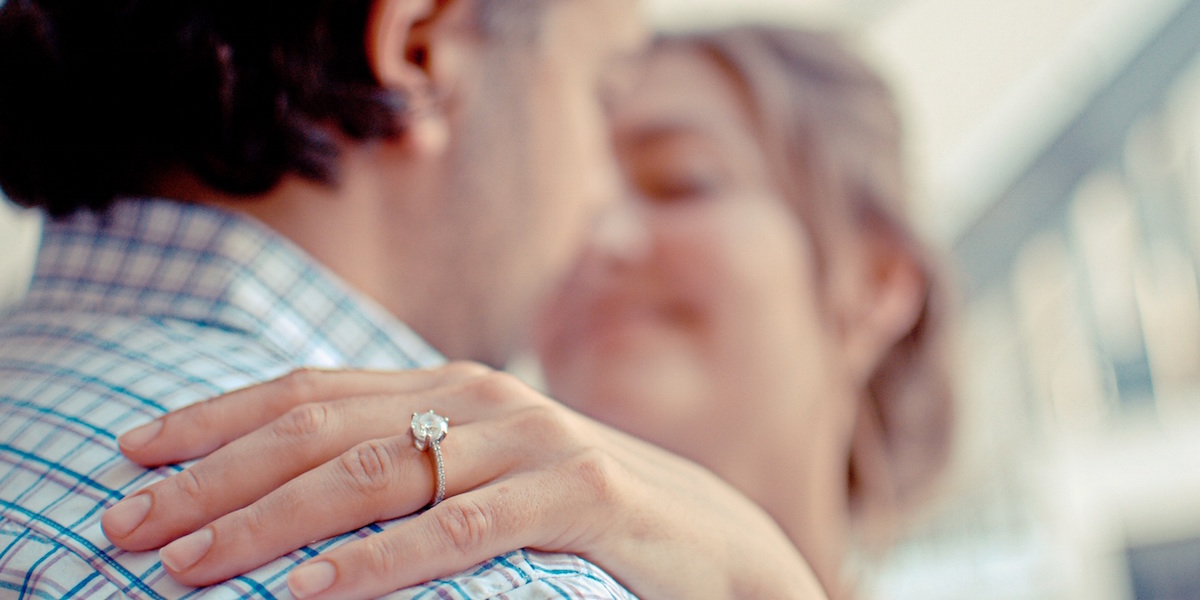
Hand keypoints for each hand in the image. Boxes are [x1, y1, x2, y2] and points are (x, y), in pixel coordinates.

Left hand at [102, 363, 824, 598]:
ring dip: (270, 522)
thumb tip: (286, 493)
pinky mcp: (580, 491)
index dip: (215, 417)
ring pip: (378, 472)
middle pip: (321, 429)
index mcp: (448, 386)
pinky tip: (312, 592)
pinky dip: (381, 561)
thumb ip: (403, 462)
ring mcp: (531, 440)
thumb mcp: (478, 475)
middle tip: (127, 526)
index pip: (308, 389)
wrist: (710, 536)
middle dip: (213, 478)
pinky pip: (463, 529)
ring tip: (189, 566)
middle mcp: (480, 397)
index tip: (132, 452)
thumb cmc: (576, 510)